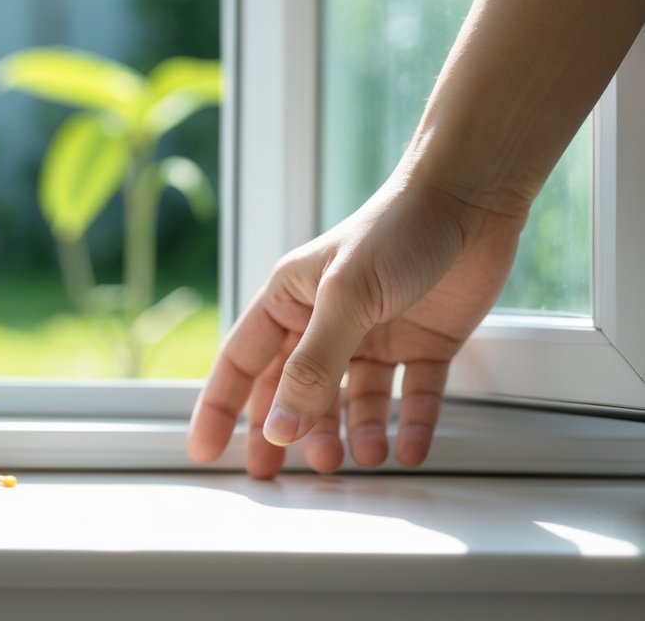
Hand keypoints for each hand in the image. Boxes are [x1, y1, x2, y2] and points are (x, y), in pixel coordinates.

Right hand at [187, 172, 526, 477]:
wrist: (471, 198)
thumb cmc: (396, 229)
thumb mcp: (345, 300)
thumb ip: (312, 367)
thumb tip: (277, 427)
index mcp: (289, 300)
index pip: (241, 362)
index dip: (220, 408)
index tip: (205, 450)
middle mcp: (326, 321)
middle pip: (293, 391)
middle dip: (286, 435)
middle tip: (280, 478)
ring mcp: (374, 335)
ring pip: (351, 402)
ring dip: (352, 433)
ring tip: (359, 458)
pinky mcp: (422, 344)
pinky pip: (410, 396)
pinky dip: (409, 424)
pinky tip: (406, 448)